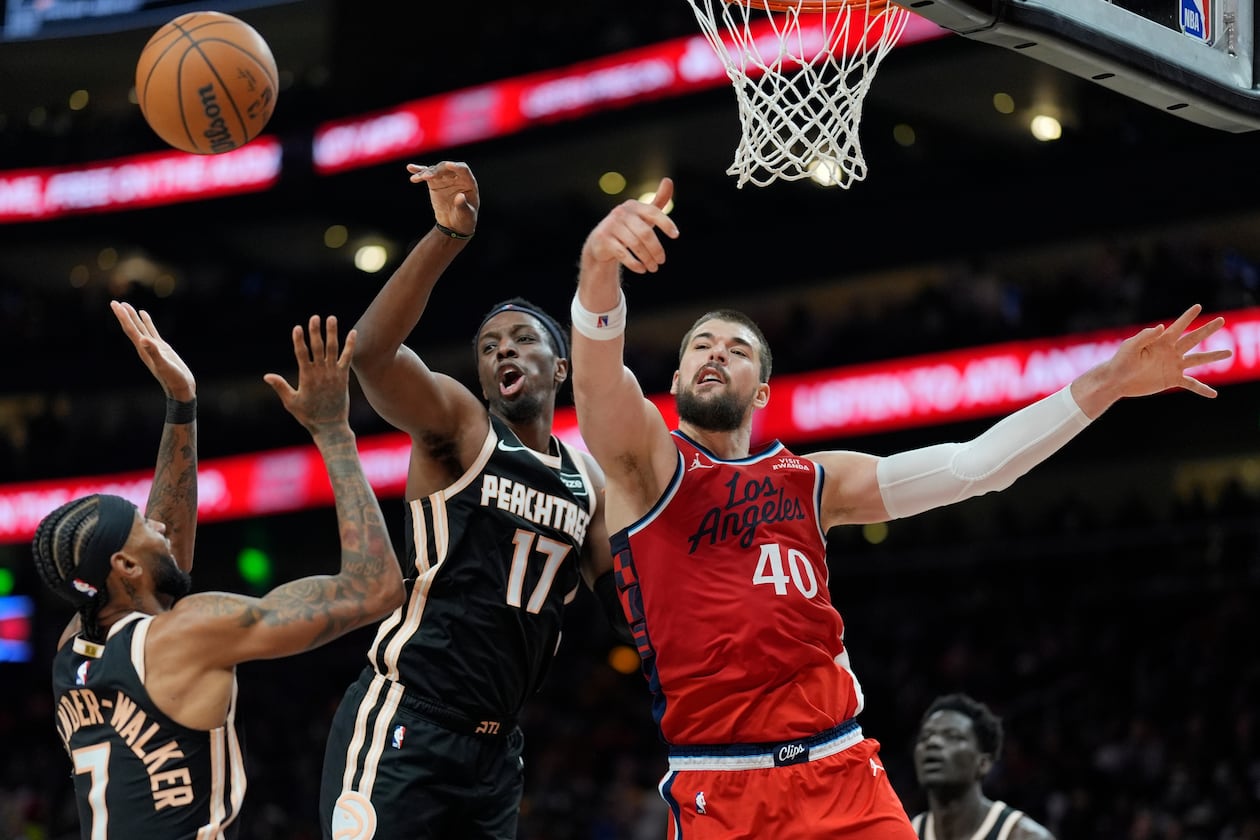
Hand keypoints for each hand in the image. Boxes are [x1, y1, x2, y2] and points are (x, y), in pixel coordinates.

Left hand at [111, 300, 194, 400]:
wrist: (181, 388)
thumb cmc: (173, 379)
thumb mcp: (164, 365)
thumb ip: (154, 352)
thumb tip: (143, 340)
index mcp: (144, 350)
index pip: (130, 330)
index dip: (123, 317)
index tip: (116, 305)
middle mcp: (145, 347)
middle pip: (132, 328)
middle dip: (124, 315)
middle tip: (115, 302)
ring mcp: (153, 347)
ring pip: (141, 328)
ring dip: (133, 317)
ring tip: (127, 305)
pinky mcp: (162, 348)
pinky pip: (152, 331)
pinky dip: (147, 322)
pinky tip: (144, 315)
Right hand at [263, 315, 354, 433]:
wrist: (330, 426)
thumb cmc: (308, 416)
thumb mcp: (291, 402)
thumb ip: (280, 387)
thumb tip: (266, 376)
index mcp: (307, 377)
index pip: (302, 354)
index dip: (299, 340)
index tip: (297, 328)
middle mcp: (321, 373)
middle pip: (317, 348)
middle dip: (315, 332)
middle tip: (314, 317)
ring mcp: (334, 374)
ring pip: (333, 349)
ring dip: (332, 333)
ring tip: (332, 318)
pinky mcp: (344, 377)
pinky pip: (347, 358)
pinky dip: (350, 345)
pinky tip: (353, 332)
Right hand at [406, 161, 478, 235]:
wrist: (454, 225)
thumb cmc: (465, 219)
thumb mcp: (466, 215)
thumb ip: (463, 206)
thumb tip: (460, 197)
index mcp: (469, 183)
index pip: (463, 170)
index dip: (456, 167)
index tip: (448, 165)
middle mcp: (457, 177)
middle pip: (446, 168)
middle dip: (437, 170)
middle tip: (427, 177)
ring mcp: (445, 179)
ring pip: (435, 170)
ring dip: (426, 172)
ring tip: (419, 178)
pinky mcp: (434, 183)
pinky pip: (426, 175)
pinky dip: (418, 171)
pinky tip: (410, 168)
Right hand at [581, 177, 678, 273]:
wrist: (601, 242)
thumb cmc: (629, 227)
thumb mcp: (643, 215)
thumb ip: (658, 201)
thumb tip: (668, 180)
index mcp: (634, 206)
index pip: (653, 212)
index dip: (666, 223)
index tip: (676, 235)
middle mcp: (621, 213)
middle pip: (645, 233)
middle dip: (656, 250)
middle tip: (661, 261)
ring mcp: (611, 226)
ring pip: (635, 245)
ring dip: (647, 259)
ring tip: (653, 268)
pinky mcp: (603, 239)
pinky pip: (622, 253)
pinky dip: (634, 263)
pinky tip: (642, 269)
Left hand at [1103, 304, 1231, 399]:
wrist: (1117, 380)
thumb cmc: (1120, 361)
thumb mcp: (1130, 346)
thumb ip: (1145, 336)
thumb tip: (1160, 327)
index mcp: (1161, 341)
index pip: (1178, 326)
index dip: (1188, 316)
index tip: (1198, 306)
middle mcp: (1171, 351)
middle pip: (1193, 338)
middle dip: (1207, 330)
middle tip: (1221, 320)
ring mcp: (1173, 365)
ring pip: (1198, 360)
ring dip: (1213, 357)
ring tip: (1228, 353)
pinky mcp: (1172, 379)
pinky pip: (1191, 384)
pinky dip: (1202, 389)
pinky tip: (1214, 395)